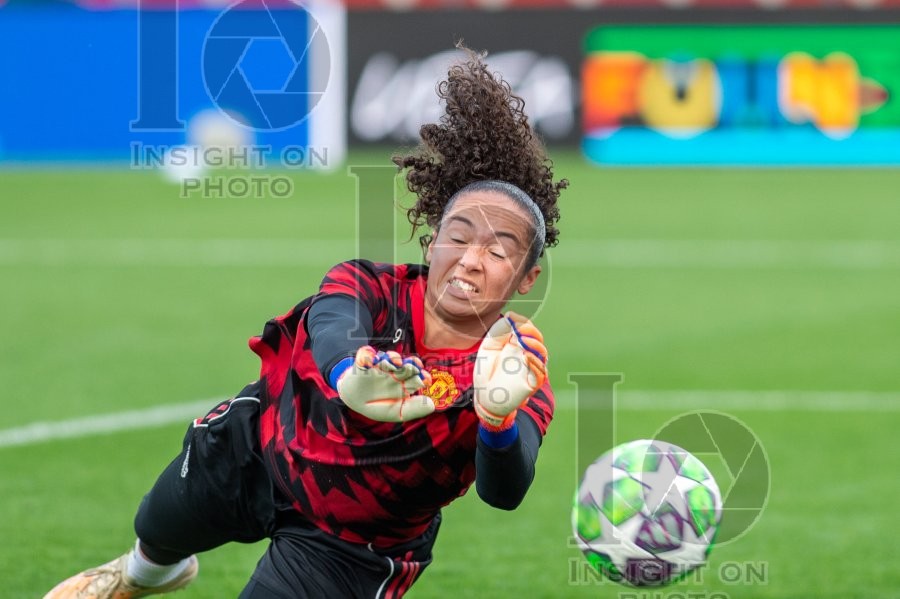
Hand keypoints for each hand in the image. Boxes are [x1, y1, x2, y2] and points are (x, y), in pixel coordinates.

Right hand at [336, 346, 434, 421]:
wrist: (353, 400)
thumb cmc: (378, 406)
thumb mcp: (396, 412)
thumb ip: (413, 409)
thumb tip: (432, 405)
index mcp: (403, 382)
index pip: (416, 376)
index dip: (422, 376)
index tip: (425, 379)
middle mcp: (393, 372)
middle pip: (405, 365)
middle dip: (410, 365)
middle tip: (413, 367)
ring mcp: (378, 366)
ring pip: (388, 358)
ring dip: (393, 358)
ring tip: (396, 363)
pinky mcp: (363, 363)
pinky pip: (364, 355)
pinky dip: (366, 355)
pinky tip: (370, 359)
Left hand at [473, 312, 547, 431]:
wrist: (484, 396)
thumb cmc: (486, 372)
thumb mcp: (489, 347)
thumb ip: (498, 331)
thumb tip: (510, 316)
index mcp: (517, 345)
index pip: (527, 330)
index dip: (523, 323)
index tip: (512, 318)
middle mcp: (527, 355)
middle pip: (537, 340)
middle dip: (531, 332)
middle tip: (520, 328)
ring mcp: (531, 368)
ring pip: (542, 355)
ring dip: (535, 345)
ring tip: (523, 340)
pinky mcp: (532, 383)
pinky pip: (541, 373)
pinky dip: (536, 363)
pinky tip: (526, 356)